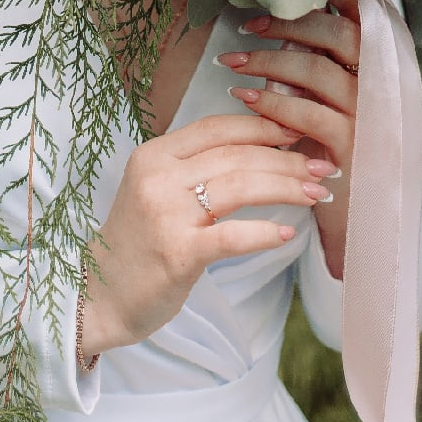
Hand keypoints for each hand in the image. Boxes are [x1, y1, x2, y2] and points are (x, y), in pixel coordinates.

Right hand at [79, 113, 338, 357]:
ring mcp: (166, 214)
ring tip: (317, 192)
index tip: (298, 130)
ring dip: (286, 187)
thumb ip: (194, 169)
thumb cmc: (137, 244)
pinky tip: (289, 233)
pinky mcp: (178, 253)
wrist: (97, 296)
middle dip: (286, 158)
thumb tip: (256, 150)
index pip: (217, 128)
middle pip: (236, 155)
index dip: (262, 125)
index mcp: (154, 155)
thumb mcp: (157, 192)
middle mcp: (158, 177)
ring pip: (239, 186)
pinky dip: (264, 233)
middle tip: (323, 166)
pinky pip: (232, 236)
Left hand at [215, 0, 360, 277]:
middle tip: (248, 26)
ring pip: (321, 72)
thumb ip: (322, 67)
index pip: (367, 20)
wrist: (363, 224)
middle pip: (341, 36)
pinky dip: (274, 102)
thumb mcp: (337, 105)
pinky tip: (246, 99)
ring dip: (271, 61)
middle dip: (291, 24)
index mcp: (383, 71)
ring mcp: (371, 118)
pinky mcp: (353, 148)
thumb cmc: (338, 155)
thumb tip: (281, 23)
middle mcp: (384, 89)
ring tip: (232, 63)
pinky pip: (311, 114)